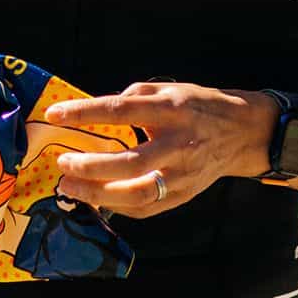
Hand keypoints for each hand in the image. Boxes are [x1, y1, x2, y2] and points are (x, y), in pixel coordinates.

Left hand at [41, 81, 277, 217]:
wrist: (242, 133)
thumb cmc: (199, 107)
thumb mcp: (170, 89)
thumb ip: (134, 97)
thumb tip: (99, 110)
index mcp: (172, 110)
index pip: (121, 110)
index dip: (85, 113)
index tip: (55, 114)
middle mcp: (178, 144)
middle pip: (131, 162)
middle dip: (91, 166)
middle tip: (63, 163)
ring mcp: (182, 175)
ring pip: (138, 194)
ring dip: (99, 194)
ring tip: (70, 186)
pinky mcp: (183, 196)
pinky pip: (146, 208)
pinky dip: (117, 206)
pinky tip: (96, 198)